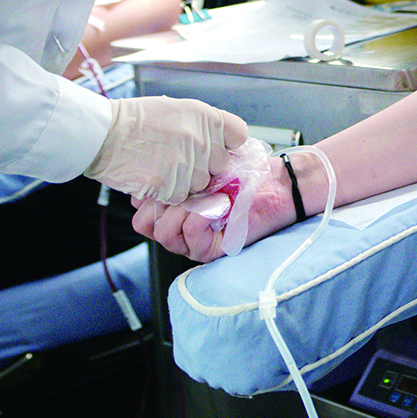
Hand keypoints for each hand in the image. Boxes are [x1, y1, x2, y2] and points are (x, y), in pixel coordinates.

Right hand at [84, 95, 246, 202]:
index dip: (228, 143)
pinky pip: (182, 196)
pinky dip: (171, 192)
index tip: (218, 147)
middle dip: (206, 165)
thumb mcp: (178, 109)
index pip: (239, 135)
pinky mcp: (172, 185)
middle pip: (221, 164)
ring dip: (188, 181)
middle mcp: (202, 140)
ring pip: (202, 184)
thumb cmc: (138, 119)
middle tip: (183, 160)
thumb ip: (204, 125)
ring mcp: (188, 165)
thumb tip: (223, 141)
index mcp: (207, 117)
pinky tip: (156, 176)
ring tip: (165, 167)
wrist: (104, 134)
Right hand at [131, 155, 299, 261]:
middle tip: (185, 185)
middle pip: (144, 224)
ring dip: (181, 207)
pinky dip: (202, 212)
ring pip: (164, 232)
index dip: (148, 192)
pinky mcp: (211, 250)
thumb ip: (175, 173)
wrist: (276, 186)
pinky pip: (190, 233)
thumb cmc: (243, 175)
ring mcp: (194, 243)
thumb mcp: (202, 167)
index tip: (166, 174)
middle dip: (160, 200)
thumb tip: (149, 171)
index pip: (140, 211)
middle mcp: (179, 231)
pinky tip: (218, 202)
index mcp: (173, 212)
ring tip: (204, 193)